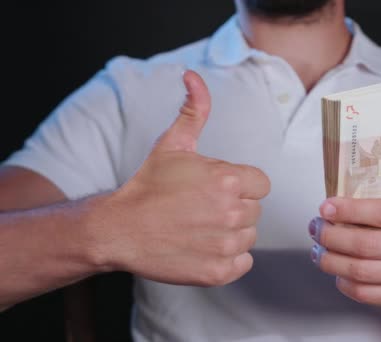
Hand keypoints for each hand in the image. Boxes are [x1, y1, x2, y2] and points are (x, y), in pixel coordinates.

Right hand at [93, 70, 269, 286]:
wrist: (119, 229)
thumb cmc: (148, 185)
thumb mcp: (172, 144)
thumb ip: (194, 110)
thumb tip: (193, 77)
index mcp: (229, 180)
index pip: (261, 184)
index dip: (240, 185)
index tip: (217, 188)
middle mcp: (233, 213)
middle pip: (255, 210)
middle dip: (235, 207)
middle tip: (202, 208)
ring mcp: (226, 245)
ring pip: (249, 236)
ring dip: (231, 233)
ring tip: (200, 227)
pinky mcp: (219, 272)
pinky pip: (243, 262)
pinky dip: (227, 258)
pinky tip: (203, 247)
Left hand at [309, 185, 380, 316]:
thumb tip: (360, 181)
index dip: (349, 210)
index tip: (327, 207)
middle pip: (364, 244)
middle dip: (331, 236)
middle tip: (317, 229)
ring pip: (360, 270)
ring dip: (331, 261)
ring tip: (319, 251)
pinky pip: (365, 293)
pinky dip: (344, 283)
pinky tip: (337, 273)